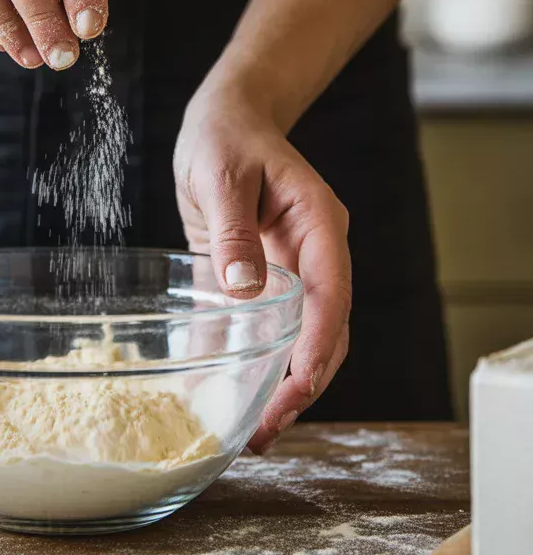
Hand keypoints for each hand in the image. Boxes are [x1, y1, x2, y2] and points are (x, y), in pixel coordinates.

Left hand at [174, 82, 350, 452]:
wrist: (223, 123)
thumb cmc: (225, 138)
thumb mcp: (222, 174)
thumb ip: (233, 229)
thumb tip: (243, 286)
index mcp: (318, 224)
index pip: (331, 291)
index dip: (320, 340)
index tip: (301, 381)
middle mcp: (313, 254)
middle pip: (324, 328)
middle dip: (303, 381)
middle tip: (269, 426)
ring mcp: (289, 272)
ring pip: (299, 339)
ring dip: (281, 385)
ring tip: (253, 431)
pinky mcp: (259, 283)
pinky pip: (261, 331)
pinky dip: (250, 366)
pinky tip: (227, 400)